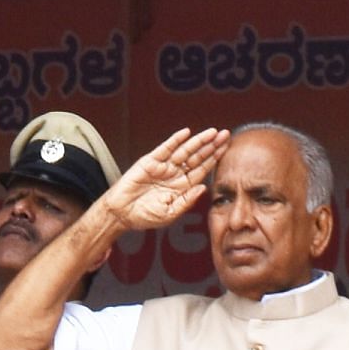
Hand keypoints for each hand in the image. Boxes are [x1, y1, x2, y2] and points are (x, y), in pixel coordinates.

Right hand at [95, 128, 231, 238]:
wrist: (121, 213)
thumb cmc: (145, 216)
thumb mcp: (170, 214)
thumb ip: (187, 201)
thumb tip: (204, 188)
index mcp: (182, 186)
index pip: (203, 169)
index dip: (215, 159)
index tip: (227, 149)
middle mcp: (175, 173)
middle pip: (198, 157)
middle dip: (212, 146)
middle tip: (226, 134)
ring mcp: (164, 166)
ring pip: (185, 150)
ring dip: (198, 141)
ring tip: (212, 132)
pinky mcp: (150, 161)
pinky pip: (165, 148)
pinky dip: (175, 140)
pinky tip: (186, 133)